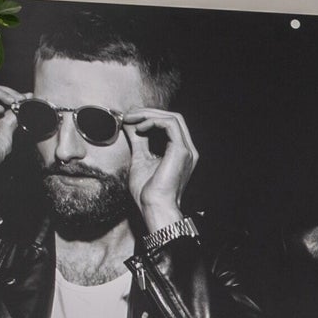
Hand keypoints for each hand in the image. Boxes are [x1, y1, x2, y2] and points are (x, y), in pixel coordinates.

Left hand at [128, 109, 197, 236]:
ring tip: (131, 119)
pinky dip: (152, 122)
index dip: (149, 116)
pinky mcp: (181, 151)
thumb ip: (138, 140)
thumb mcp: (140, 158)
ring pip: (172, 117)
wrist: (154, 206)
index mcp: (181, 152)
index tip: (130, 119)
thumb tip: (129, 124)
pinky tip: (139, 128)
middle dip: (149, 112)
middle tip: (129, 115)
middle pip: (173, 117)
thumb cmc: (148, 190)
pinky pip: (169, 124)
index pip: (170, 124)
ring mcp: (187, 150)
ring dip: (149, 114)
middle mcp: (188, 150)